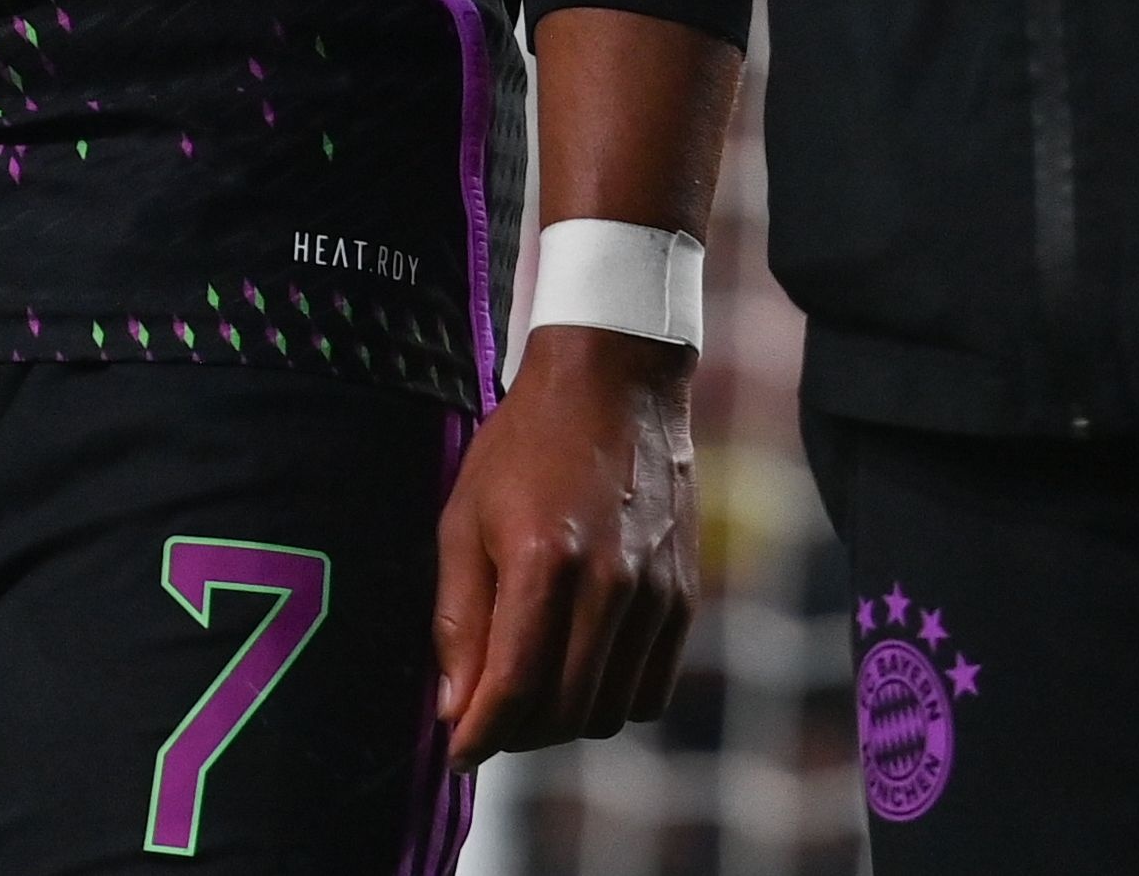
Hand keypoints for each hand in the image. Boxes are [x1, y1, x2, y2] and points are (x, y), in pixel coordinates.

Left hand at [432, 325, 699, 760]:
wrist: (615, 384)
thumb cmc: (525, 446)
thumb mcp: (465, 519)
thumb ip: (458, 619)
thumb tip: (454, 708)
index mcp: (544, 560)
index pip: (513, 687)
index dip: (478, 736)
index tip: (457, 753)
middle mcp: (610, 584)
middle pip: (564, 712)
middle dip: (516, 734)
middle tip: (487, 717)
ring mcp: (657, 594)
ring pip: (610, 712)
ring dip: (564, 720)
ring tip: (532, 689)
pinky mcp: (685, 597)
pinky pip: (652, 689)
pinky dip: (612, 697)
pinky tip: (581, 665)